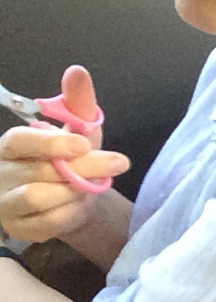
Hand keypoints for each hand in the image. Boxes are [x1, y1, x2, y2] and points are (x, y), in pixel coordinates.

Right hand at [0, 67, 129, 241]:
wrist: (74, 201)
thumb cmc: (72, 161)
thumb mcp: (81, 131)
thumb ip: (78, 104)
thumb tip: (78, 72)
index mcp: (10, 146)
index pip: (19, 140)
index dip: (51, 142)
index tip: (85, 144)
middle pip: (39, 171)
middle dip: (84, 167)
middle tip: (118, 163)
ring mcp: (3, 204)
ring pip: (38, 197)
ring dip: (73, 192)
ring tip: (87, 187)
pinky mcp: (17, 229)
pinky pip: (48, 222)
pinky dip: (70, 213)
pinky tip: (76, 206)